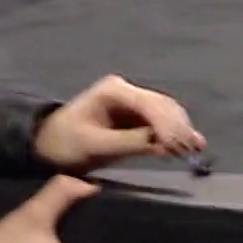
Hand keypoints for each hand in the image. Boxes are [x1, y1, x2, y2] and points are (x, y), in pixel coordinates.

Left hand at [31, 73, 205, 172]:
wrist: (49, 143)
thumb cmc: (64, 143)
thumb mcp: (95, 145)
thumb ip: (129, 142)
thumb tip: (164, 144)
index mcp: (112, 90)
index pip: (147, 104)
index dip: (166, 125)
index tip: (176, 146)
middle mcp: (126, 90)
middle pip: (162, 106)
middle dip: (178, 128)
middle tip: (191, 151)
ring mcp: (132, 102)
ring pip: (167, 112)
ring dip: (181, 130)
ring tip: (194, 150)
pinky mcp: (136, 116)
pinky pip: (162, 122)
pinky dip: (176, 133)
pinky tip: (192, 145)